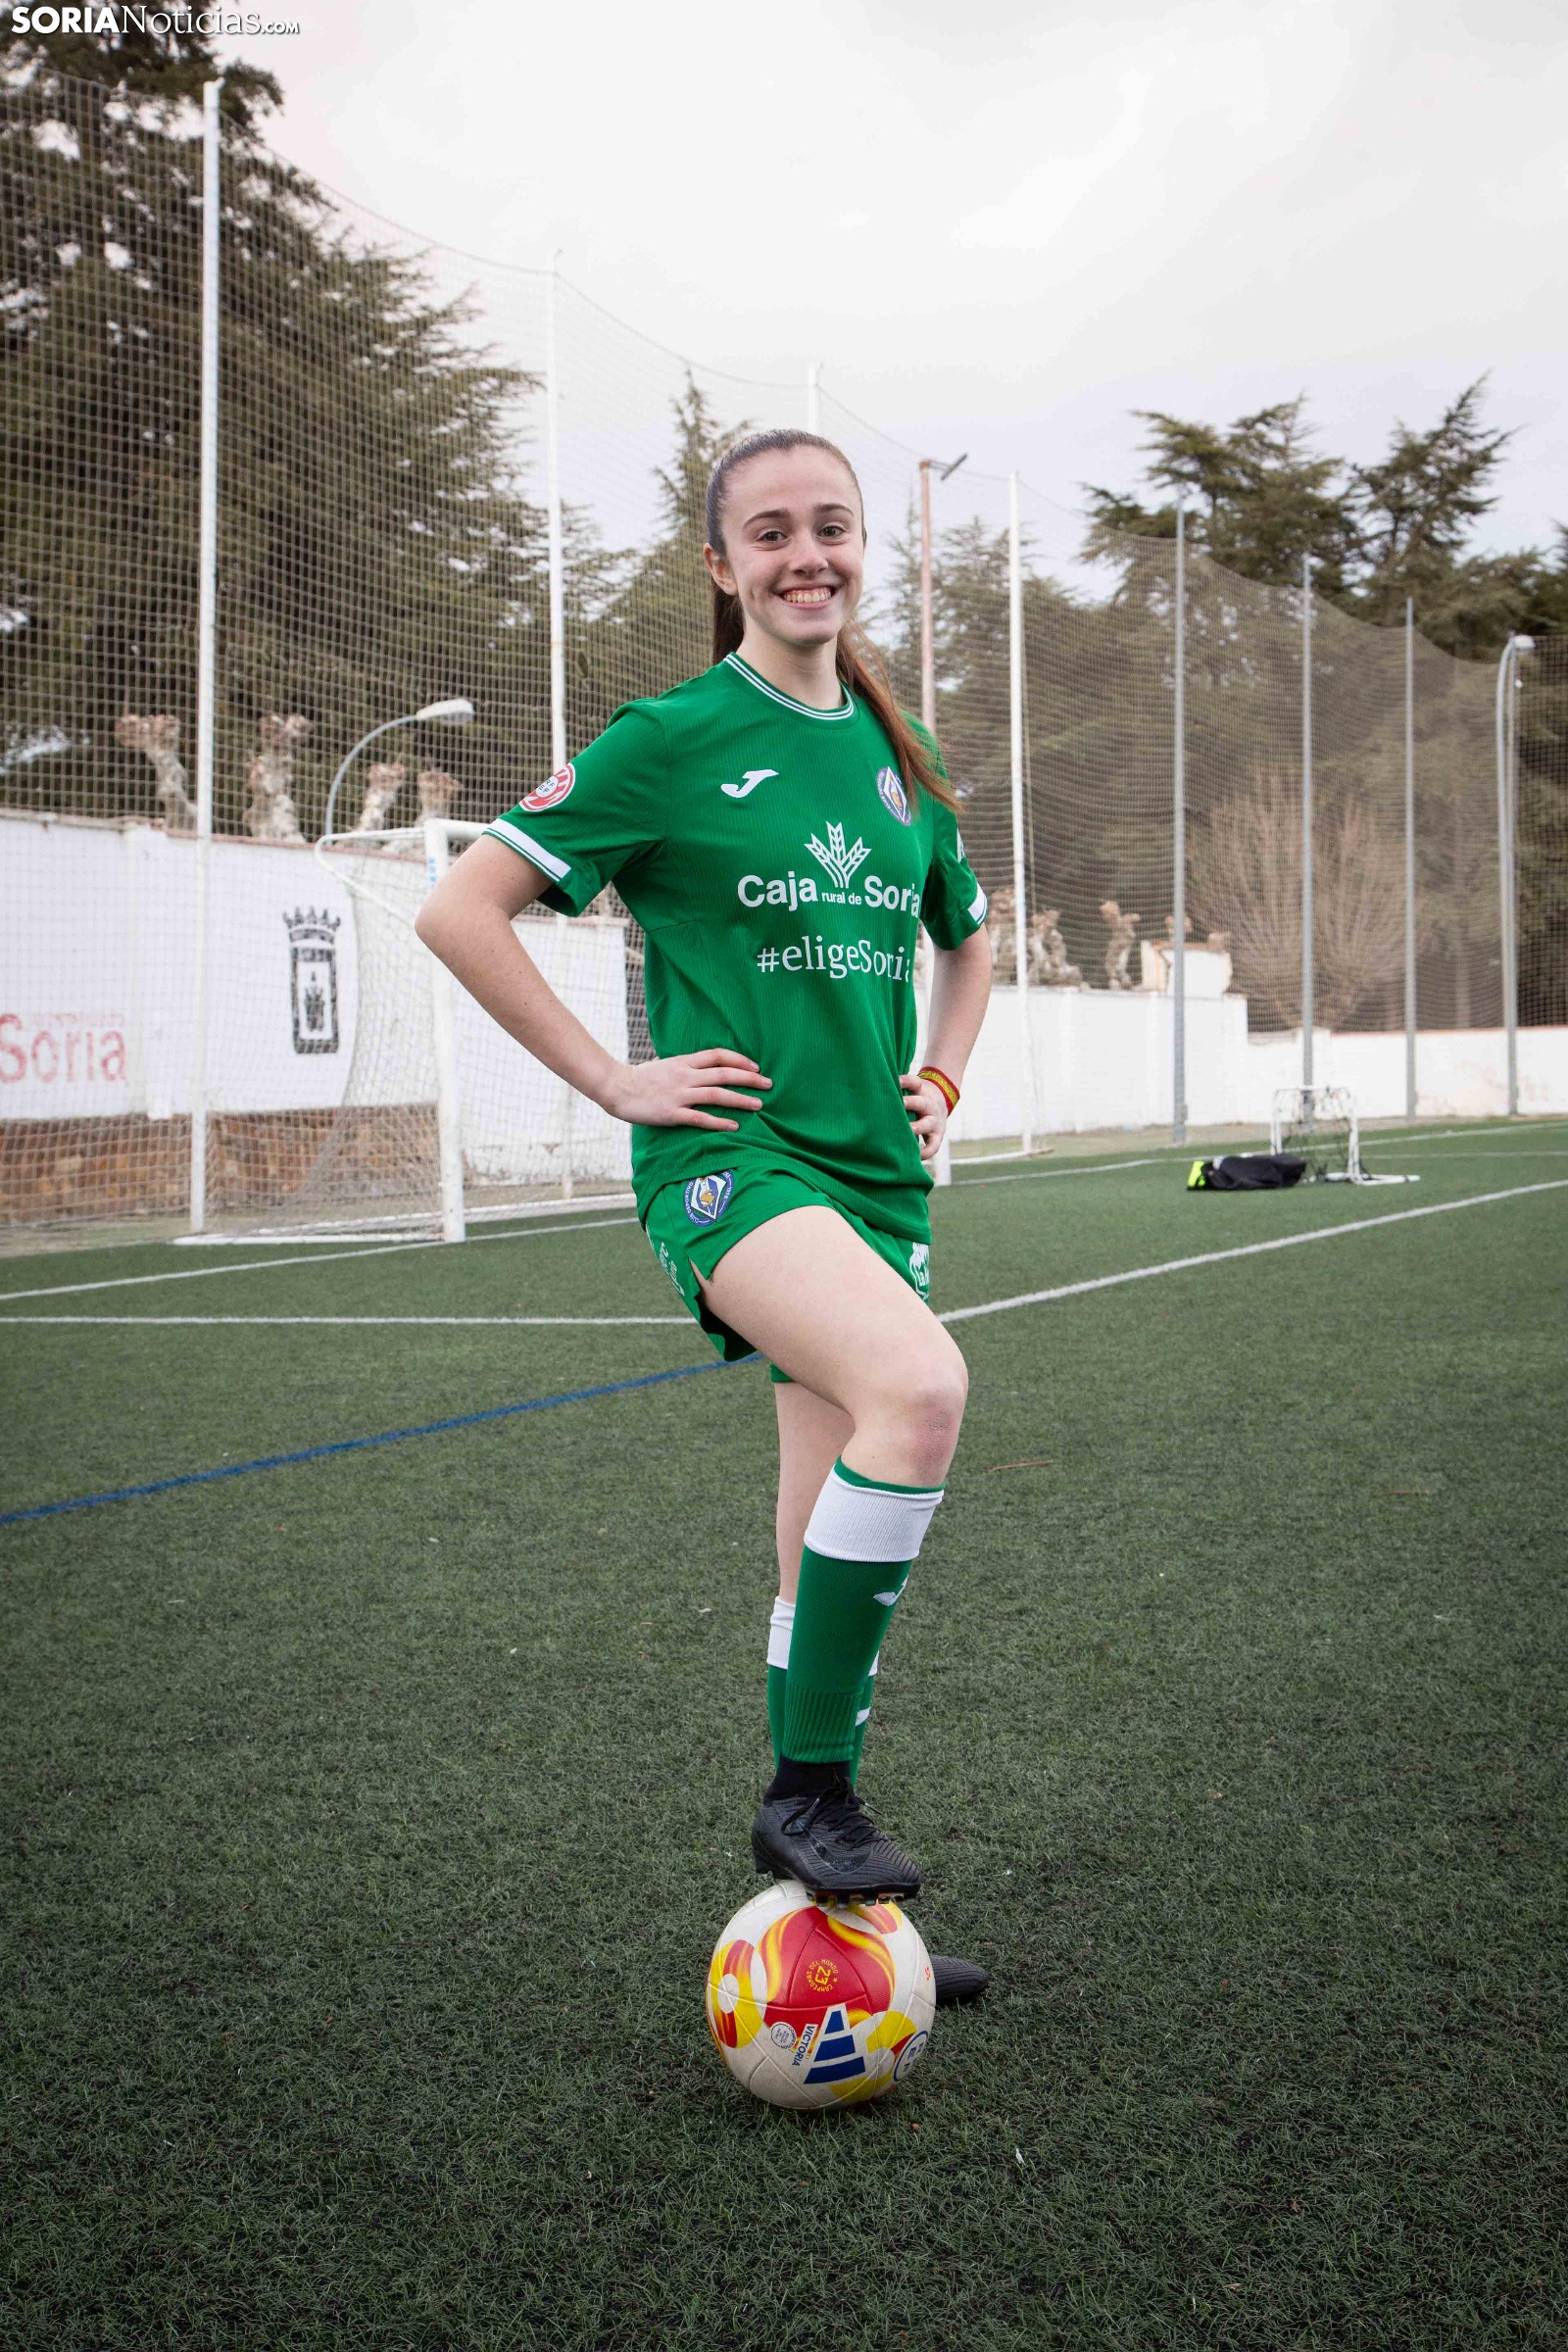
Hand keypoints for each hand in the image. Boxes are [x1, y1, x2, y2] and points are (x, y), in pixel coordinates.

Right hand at [602, 1048, 770, 1131]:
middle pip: (724, 1074)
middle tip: (768, 1084)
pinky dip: (719, 1122)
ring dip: (740, 1100)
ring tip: (759, 1105)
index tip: (755, 1067)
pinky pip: (700, 1118)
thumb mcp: (663, 1064)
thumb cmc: (639, 1077)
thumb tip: (697, 1064)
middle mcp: (685, 1076)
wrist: (617, 1088)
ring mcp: (679, 1094)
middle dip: (749, 1079)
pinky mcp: (672, 1113)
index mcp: (684, 1061)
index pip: (718, 1055)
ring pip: (717, 1094)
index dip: (739, 1059)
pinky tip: (734, 1126)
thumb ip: (682, 1064)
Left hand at [901, 1071, 947, 1163]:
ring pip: (927, 1124)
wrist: (941, 1101)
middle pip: (921, 1103)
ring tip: (907, 1132)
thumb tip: (870, 1088)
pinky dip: (926, 1152)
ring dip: (917, 1127)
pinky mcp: (938, 1134)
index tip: (895, 1081)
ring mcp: (934, 1120)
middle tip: (900, 1104)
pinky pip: (934, 1145)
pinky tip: (916, 1156)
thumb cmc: (916, 1096)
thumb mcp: (912, 1087)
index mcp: (921, 1090)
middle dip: (910, 1104)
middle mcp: (928, 1105)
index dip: (905, 1081)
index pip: (914, 1082)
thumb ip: (896, 1089)